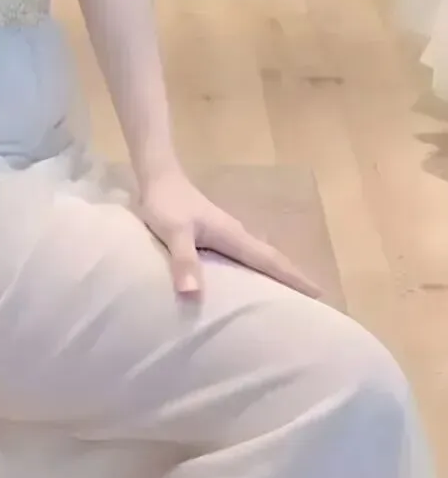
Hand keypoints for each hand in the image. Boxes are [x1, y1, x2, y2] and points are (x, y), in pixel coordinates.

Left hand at [137, 168, 320, 301]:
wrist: (158, 176)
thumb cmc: (166, 204)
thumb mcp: (173, 232)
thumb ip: (184, 260)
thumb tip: (193, 295)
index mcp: (234, 236)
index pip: (271, 260)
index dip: (295, 277)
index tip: (320, 293)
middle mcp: (237, 234)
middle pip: (272, 259)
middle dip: (293, 278)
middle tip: (313, 300)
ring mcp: (228, 233)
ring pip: (259, 257)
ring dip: (276, 274)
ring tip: (289, 297)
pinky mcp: (216, 234)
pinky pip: (245, 256)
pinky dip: (256, 269)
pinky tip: (252, 281)